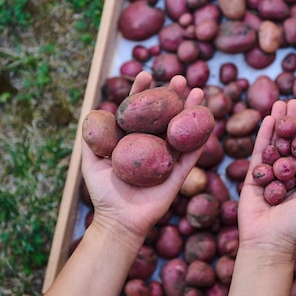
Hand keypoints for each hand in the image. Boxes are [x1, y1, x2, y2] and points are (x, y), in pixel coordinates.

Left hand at [80, 71, 204, 245]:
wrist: (118, 220)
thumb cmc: (103, 192)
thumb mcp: (90, 161)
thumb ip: (90, 138)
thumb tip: (92, 111)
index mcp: (133, 140)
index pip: (139, 110)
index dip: (143, 92)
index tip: (145, 75)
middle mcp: (152, 145)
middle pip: (165, 115)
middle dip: (172, 95)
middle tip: (180, 78)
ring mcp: (168, 158)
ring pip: (181, 129)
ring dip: (191, 109)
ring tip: (197, 89)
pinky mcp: (180, 173)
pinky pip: (193, 153)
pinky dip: (201, 136)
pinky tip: (206, 118)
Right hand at [237, 99, 295, 261]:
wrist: (269, 242)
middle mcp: (289, 173)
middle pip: (292, 141)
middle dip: (294, 120)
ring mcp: (270, 173)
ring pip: (275, 143)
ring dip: (279, 122)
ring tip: (281, 101)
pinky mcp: (253, 176)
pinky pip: (259, 152)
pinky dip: (264, 135)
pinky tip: (269, 118)